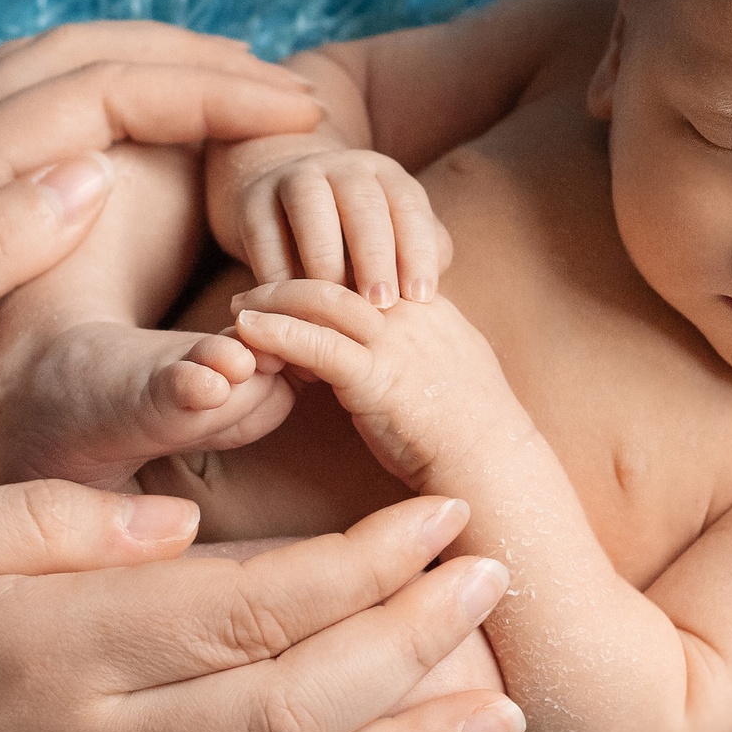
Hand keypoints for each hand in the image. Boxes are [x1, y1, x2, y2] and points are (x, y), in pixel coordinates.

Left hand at [0, 22, 321, 547]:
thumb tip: (87, 172)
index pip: (94, 93)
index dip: (203, 94)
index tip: (296, 113)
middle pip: (80, 55)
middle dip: (194, 59)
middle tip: (291, 90)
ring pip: (55, 70)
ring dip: (153, 63)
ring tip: (240, 91)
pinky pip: (34, 110)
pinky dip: (109, 95)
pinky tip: (145, 135)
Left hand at [229, 280, 521, 490]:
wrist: (494, 463)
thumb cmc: (474, 428)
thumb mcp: (454, 366)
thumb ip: (423, 345)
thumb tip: (401, 345)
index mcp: (429, 306)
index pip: (368, 268)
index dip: (325, 274)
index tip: (292, 283)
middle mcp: (412, 313)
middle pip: (340, 273)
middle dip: (290, 277)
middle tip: (252, 289)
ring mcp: (396, 342)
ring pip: (324, 300)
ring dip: (273, 299)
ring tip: (238, 308)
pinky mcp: (378, 377)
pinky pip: (319, 344)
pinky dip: (278, 332)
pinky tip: (248, 331)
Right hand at [234, 148, 453, 306]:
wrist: (289, 207)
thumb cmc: (358, 239)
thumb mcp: (396, 238)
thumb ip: (421, 257)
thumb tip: (428, 291)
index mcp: (386, 175)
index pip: (408, 206)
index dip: (417, 250)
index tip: (420, 297)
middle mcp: (343, 167)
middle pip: (362, 204)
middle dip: (375, 255)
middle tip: (382, 304)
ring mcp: (295, 177)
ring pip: (311, 209)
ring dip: (325, 258)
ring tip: (336, 303)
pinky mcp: (253, 198)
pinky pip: (264, 232)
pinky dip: (276, 269)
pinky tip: (290, 304)